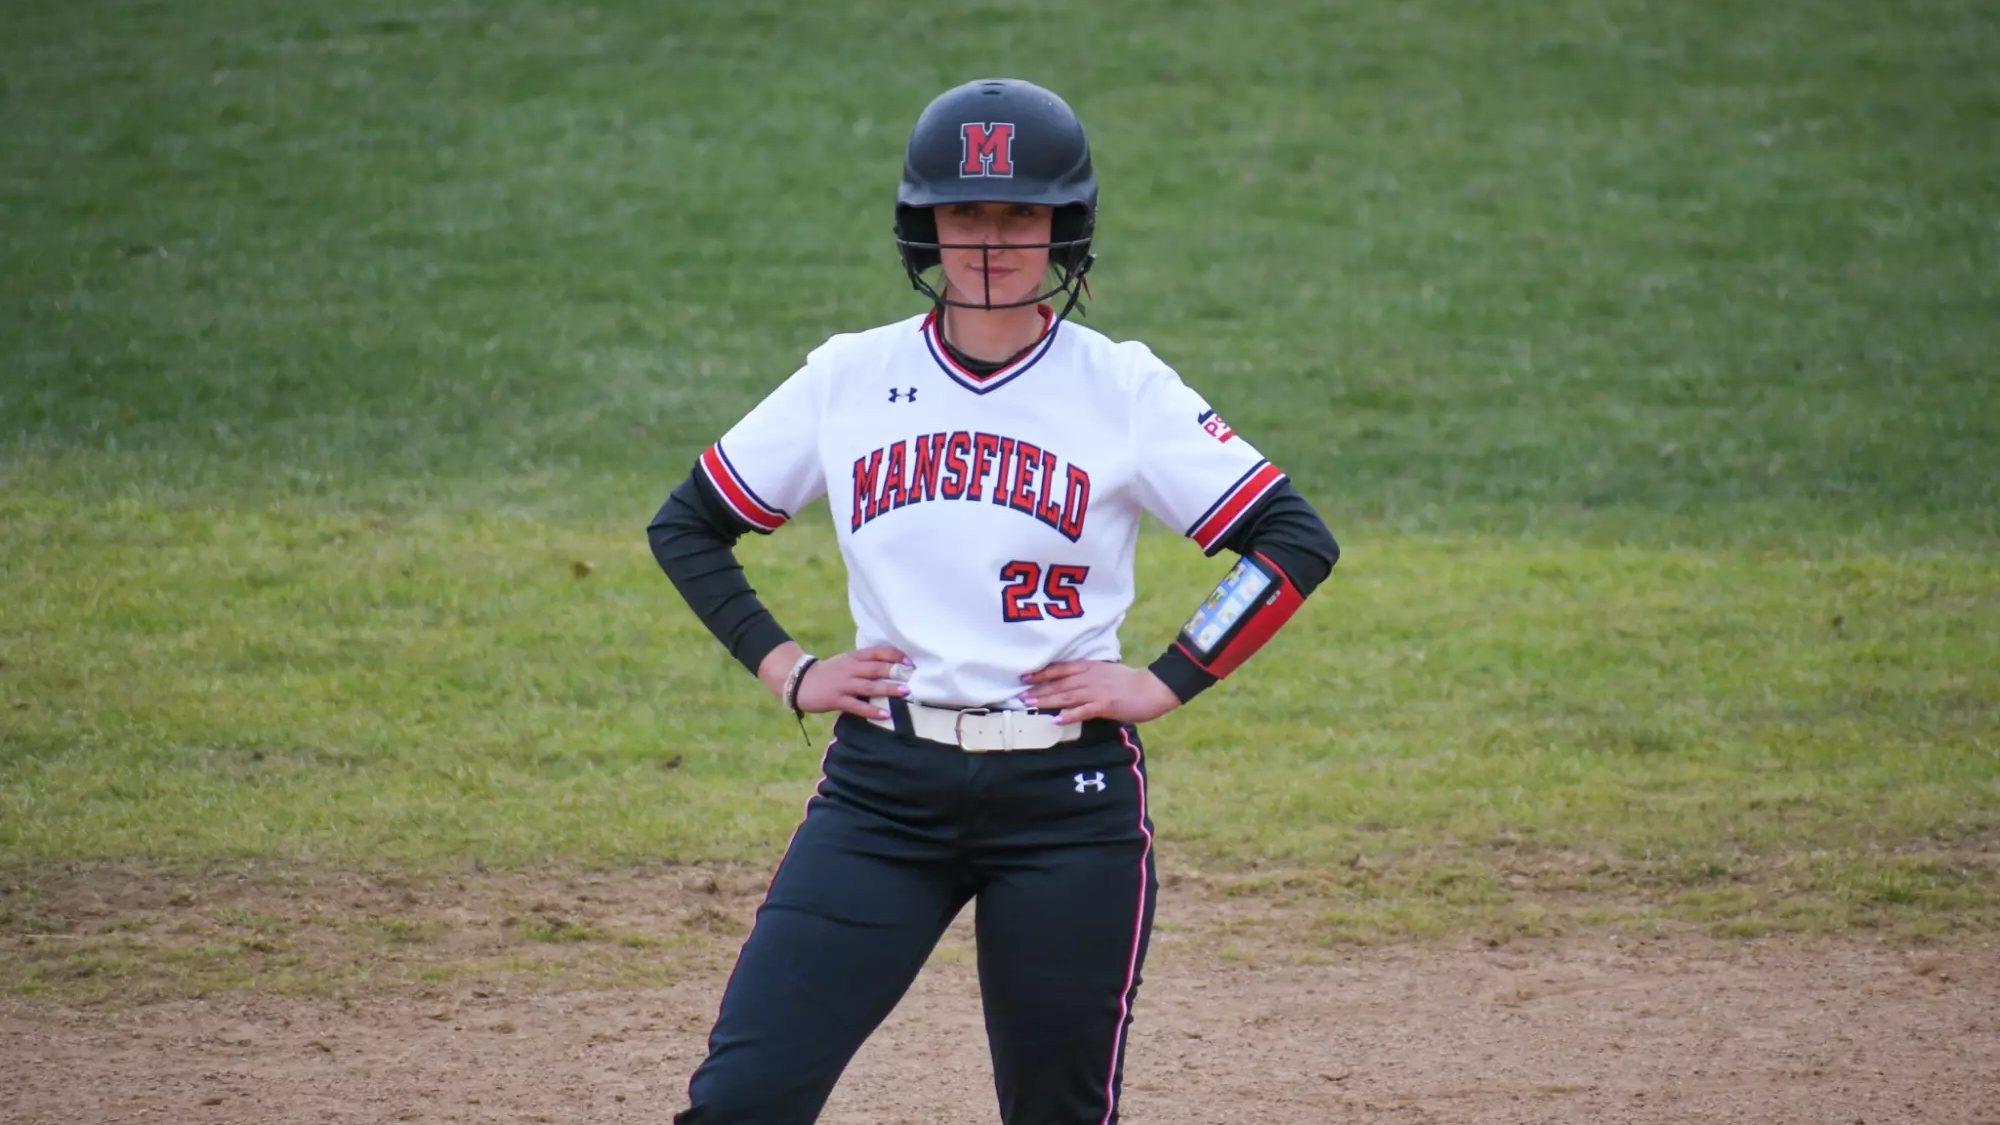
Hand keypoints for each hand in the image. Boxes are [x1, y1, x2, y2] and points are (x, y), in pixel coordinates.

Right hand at [759, 643, 912, 720]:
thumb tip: (892, 668)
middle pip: (876, 668)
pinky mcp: (836, 700)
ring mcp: (843, 684)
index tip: (910, 661)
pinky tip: (885, 714)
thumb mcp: (846, 662)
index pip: (877, 652)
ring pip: (869, 686)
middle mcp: (850, 668)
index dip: (895, 655)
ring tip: (905, 692)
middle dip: (896, 671)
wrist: (800, 681)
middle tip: (913, 676)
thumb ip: (865, 664)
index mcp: (854, 657)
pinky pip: (857, 706)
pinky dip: (871, 710)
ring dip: (888, 689)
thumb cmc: (829, 673)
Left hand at [1018, 661, 1180, 725]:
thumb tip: (1071, 682)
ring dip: (1047, 701)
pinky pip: (1083, 711)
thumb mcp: (1106, 671)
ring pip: (1067, 696)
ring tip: (1030, 705)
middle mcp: (1090, 677)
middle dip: (1038, 690)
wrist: (1152, 687)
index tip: (1024, 676)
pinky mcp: (1105, 705)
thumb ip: (1089, 675)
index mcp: (1090, 667)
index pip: (1060, 669)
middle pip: (1059, 684)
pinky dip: (1069, 715)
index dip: (1041, 673)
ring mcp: (1097, 691)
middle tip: (1020, 696)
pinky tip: (1056, 720)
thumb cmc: (1130, 681)